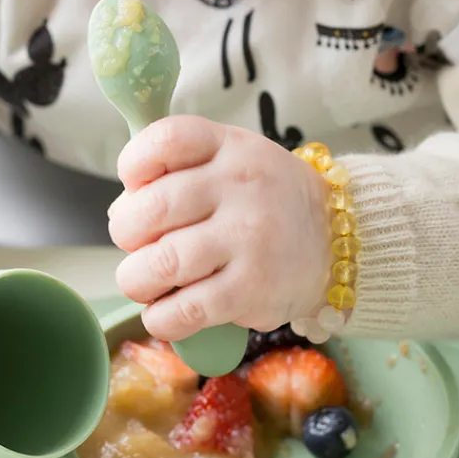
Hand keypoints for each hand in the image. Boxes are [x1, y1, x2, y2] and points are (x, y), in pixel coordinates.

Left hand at [107, 116, 331, 340]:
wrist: (337, 239)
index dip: (133, 164)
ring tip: (144, 281)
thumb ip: (176, 173)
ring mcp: (249, 238)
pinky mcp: (253, 290)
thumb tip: (120, 212)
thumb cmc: (265, 199)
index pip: (166, 139)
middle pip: (150, 209)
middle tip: (136, 244)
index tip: (135, 185)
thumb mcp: (231, 160)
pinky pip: (185, 310)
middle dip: (126, 232)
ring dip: (135, 279)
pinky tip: (163, 312)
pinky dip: (160, 317)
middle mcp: (241, 187)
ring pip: (161, 263)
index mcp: (230, 147)